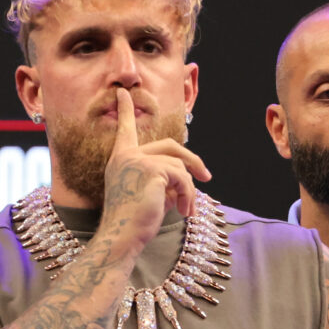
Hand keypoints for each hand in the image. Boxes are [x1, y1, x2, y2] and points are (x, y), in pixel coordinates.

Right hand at [98, 87, 211, 255]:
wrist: (122, 237)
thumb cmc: (134, 221)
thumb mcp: (148, 193)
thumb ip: (161, 178)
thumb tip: (186, 176)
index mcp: (120, 158)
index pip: (125, 129)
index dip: (126, 110)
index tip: (123, 92)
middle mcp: (126, 155)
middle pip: (170, 145)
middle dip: (192, 160)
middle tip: (207, 177)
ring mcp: (139, 161)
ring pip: (180, 167)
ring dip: (189, 190)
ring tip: (186, 210)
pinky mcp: (153, 171)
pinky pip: (183, 178)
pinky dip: (188, 195)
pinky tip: (183, 211)